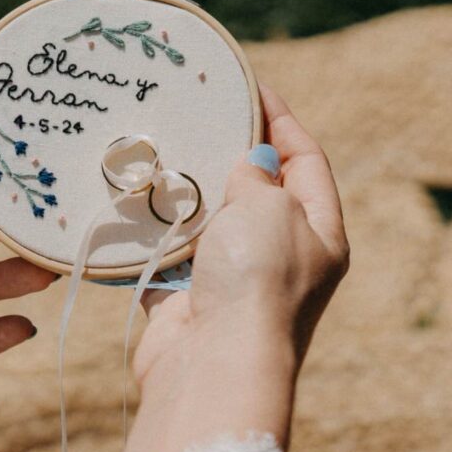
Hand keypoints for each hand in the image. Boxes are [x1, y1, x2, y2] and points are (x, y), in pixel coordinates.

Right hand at [136, 84, 348, 379]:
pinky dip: (151, 236)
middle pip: (257, 192)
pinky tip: (131, 205)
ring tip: (159, 151)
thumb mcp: (270, 208)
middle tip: (199, 116)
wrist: (214, 364)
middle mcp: (280, 258)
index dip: (282, 121)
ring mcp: (233, 282)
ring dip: (185, 194)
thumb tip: (249, 164)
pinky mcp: (188, 302)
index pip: (307, 161)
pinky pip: (168, 258)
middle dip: (229, 154)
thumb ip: (258, 177)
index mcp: (319, 234)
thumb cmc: (256, 279)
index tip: (251, 87)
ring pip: (207, 224)